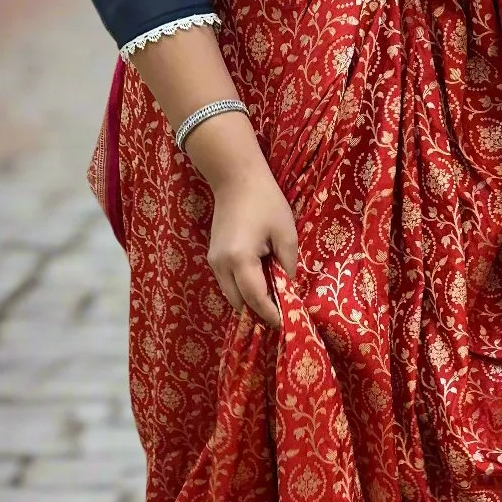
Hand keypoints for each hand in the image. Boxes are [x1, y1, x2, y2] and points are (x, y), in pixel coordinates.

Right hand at [186, 117, 297, 330]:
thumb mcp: (286, 235)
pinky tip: (261, 284)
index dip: (271, 314)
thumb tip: (288, 290)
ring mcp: (213, 262)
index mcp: (241, 259)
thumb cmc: (266, 202)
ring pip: (231, 295)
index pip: (255, 299)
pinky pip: (228, 283)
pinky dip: (242, 290)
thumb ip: (288, 267)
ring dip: (250, 301)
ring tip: (273, 300)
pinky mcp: (212, 257)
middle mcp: (221, 265)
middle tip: (281, 312)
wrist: (236, 178)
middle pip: (239, 303)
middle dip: (259, 312)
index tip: (286, 323)